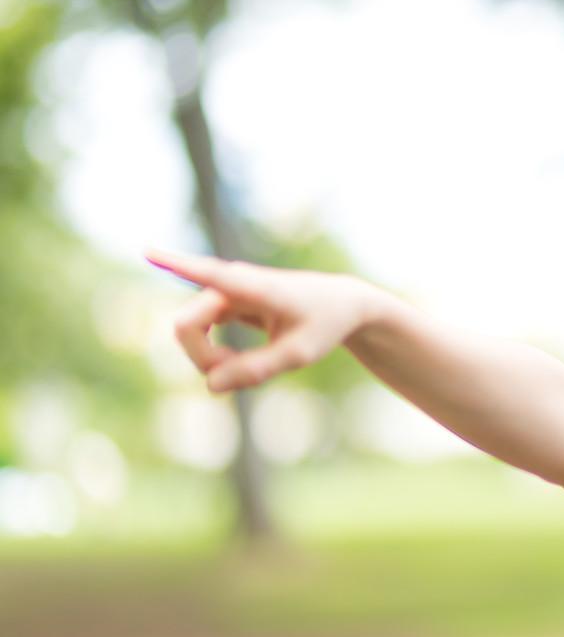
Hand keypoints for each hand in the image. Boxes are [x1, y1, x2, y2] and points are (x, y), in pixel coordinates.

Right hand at [144, 248, 369, 393]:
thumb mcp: (299, 355)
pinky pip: (200, 333)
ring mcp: (225, 292)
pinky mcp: (226, 303)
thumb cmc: (325, 324)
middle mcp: (232, 284)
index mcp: (253, 287)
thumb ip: (257, 371)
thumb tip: (210, 386)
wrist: (342, 305)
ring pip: (188, 331)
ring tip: (243, 369)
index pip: (209, 275)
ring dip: (207, 358)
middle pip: (185, 326)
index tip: (147, 250)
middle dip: (200, 358)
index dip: (176, 264)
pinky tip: (236, 363)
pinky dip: (213, 354)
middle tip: (234, 377)